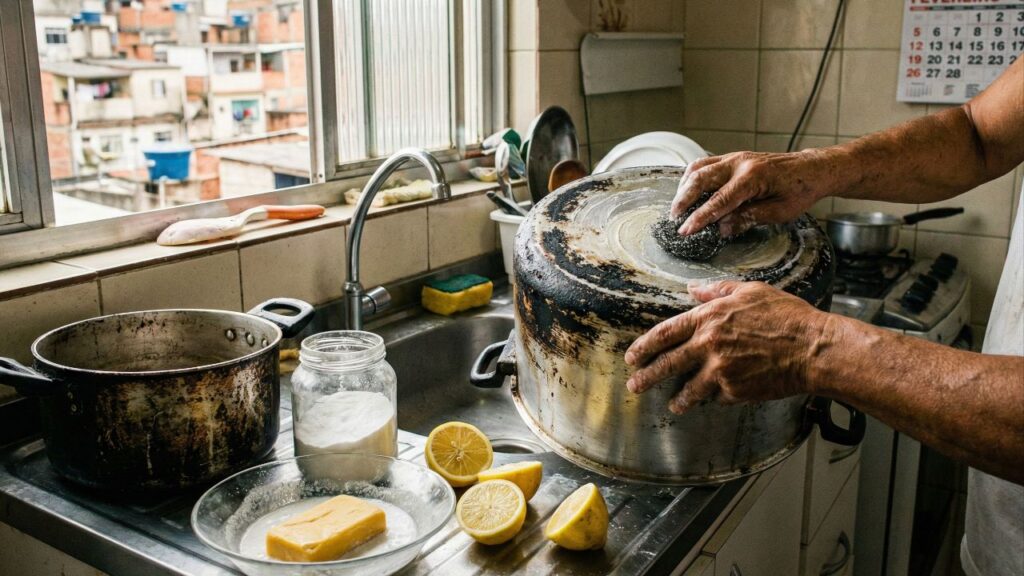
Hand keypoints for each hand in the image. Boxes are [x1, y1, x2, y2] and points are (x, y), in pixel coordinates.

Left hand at [624, 281, 830, 414]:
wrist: (813, 348)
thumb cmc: (787, 316)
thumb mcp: (750, 291)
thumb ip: (717, 290)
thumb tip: (692, 288)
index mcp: (709, 318)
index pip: (665, 333)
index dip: (644, 346)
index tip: (632, 356)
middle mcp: (709, 345)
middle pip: (667, 364)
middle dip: (647, 377)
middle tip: (635, 385)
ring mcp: (720, 371)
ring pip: (689, 389)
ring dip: (678, 399)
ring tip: (672, 405)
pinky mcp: (735, 392)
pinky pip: (719, 396)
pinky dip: (717, 397)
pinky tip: (718, 398)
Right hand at [672, 149, 836, 236]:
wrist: (812, 168)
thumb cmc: (800, 190)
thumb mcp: (779, 212)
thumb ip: (748, 218)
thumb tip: (721, 228)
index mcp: (754, 177)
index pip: (719, 200)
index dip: (700, 217)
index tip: (686, 230)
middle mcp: (741, 163)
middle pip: (701, 179)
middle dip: (684, 200)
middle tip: (674, 219)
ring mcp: (735, 157)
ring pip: (699, 168)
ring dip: (685, 187)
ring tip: (678, 206)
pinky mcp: (734, 157)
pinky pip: (706, 163)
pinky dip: (693, 176)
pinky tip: (688, 190)